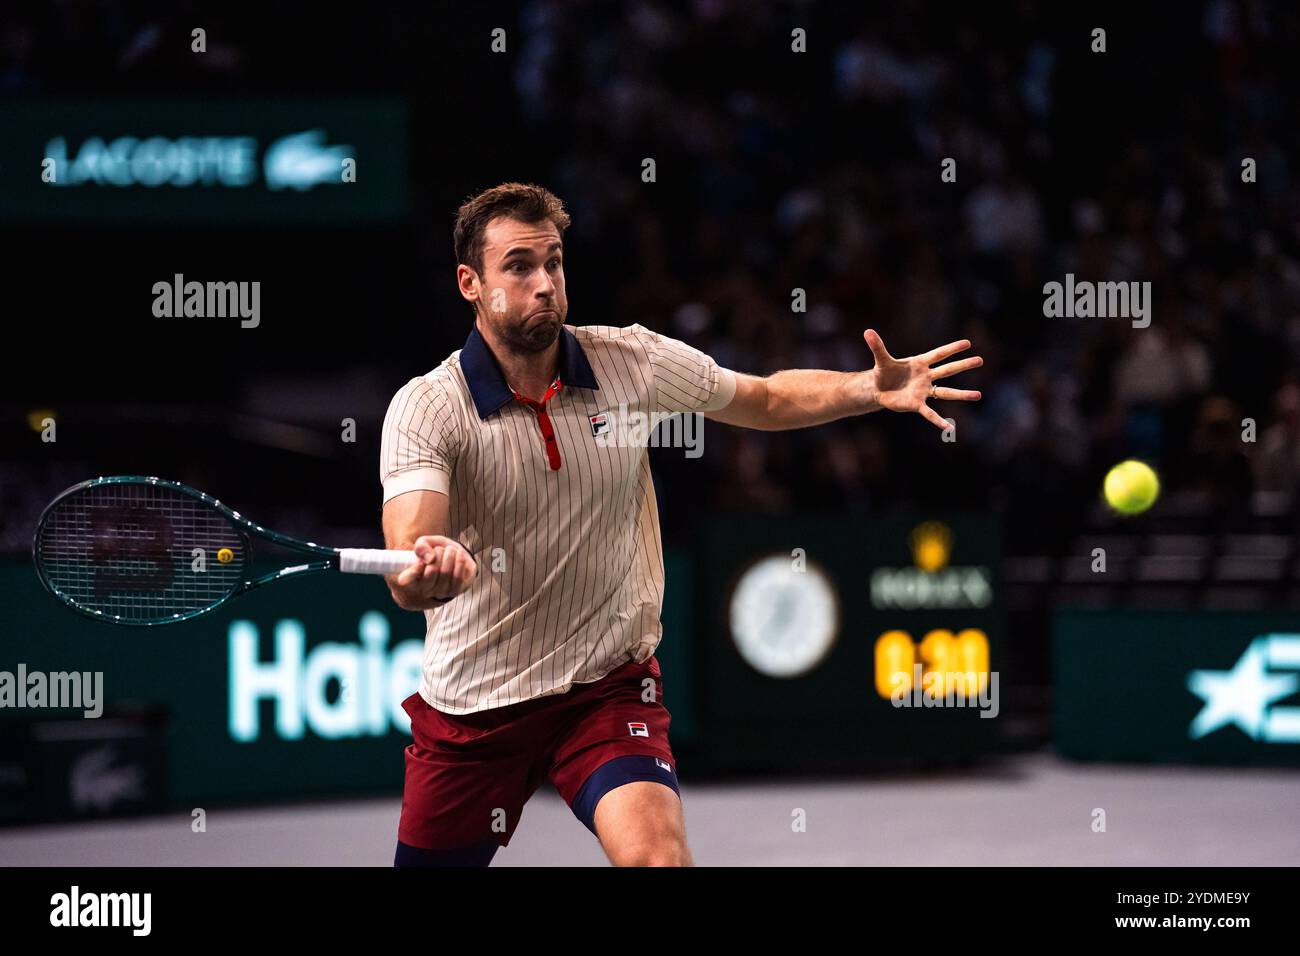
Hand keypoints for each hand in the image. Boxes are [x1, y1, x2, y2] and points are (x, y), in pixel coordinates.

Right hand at [392, 535, 476, 606]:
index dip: (414, 570)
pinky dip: (459, 562)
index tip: (421, 560)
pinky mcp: (453, 592)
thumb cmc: (436, 551)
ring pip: (445, 573)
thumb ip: (422, 546)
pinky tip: (459, 555)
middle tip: (440, 549)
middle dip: (438, 554)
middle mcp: (424, 589)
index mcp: (412, 579)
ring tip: (450, 550)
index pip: (406, 580)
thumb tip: (430, 558)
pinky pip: (457, 578)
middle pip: (431, 571)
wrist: (455, 558)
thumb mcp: (426, 543)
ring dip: (449, 556)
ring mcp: (439, 592)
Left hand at [863, 329, 982, 429]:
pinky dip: (938, 420)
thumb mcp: (881, 359)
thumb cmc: (883, 373)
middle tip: (980, 360)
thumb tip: (867, 331)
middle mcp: (926, 377)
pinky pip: (930, 413)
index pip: (938, 354)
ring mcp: (924, 391)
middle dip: (963, 365)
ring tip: (978, 395)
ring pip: (946, 391)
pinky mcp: (917, 404)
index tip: (967, 343)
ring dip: (962, 394)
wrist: (878, 390)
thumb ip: (877, 346)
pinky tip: (948, 428)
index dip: (952, 348)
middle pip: (948, 370)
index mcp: (919, 363)